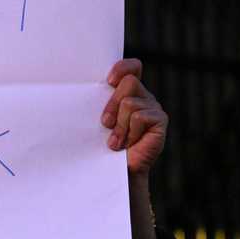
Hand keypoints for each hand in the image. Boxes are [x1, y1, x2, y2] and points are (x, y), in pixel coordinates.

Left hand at [101, 59, 167, 175]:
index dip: (122, 68)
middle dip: (112, 104)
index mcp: (128, 92)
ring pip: (130, 102)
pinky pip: (139, 117)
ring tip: (116, 141)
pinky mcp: (160, 120)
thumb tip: (79, 90)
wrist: (116, 171)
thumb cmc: (102, 145)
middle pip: (128, 82)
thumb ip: (97, 102)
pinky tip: (127, 144)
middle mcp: (143, 96)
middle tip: (105, 124)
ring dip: (119, 125)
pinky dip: (129, 133)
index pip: (132, 67)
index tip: (108, 81)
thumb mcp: (97, 120)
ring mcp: (153, 108)